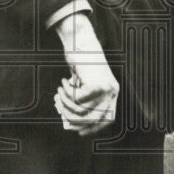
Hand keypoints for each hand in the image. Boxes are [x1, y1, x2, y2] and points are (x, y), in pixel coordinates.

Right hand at [54, 13, 118, 135]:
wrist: (81, 41)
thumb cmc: (80, 63)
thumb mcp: (84, 84)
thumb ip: (82, 101)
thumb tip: (70, 122)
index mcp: (113, 92)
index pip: (107, 119)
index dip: (93, 128)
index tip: (79, 131)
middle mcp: (112, 92)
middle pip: (93, 119)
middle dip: (74, 119)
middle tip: (61, 111)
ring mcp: (105, 89)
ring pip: (82, 110)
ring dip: (66, 103)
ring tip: (59, 93)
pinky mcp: (95, 84)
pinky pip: (76, 99)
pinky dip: (66, 92)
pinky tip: (63, 83)